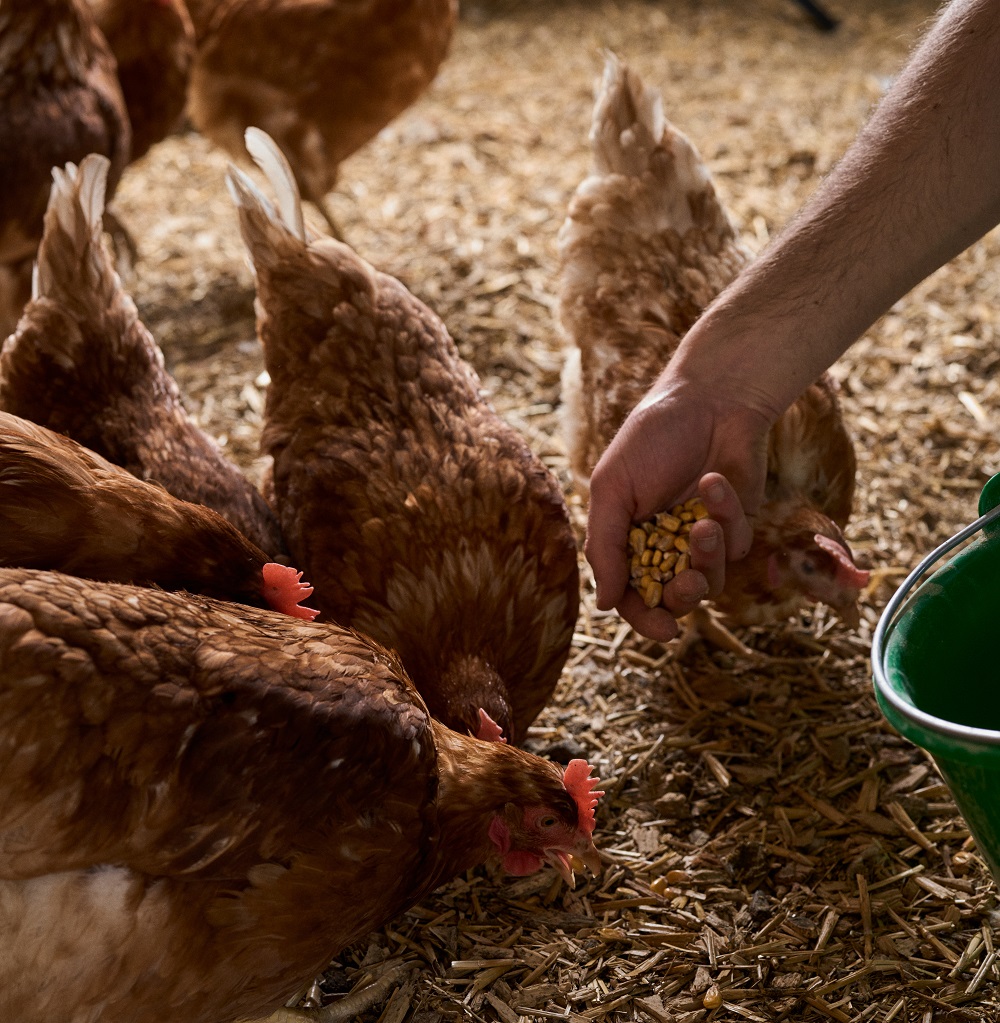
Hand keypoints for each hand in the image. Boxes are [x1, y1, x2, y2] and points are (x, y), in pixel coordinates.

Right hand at [584, 377, 770, 640]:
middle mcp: (665, 546)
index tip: (663, 629)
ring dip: (707, 555)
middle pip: (675, 599)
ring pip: (712, 579)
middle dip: (683, 595)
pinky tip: (714, 480)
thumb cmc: (651, 438)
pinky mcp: (738, 524)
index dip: (645, 617)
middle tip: (687, 581)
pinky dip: (726, 514)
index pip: (633, 594)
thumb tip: (604, 604)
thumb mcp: (613, 488)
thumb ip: (606, 547)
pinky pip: (738, 544)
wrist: (709, 399)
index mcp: (628, 540)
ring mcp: (703, 538)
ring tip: (703, 522)